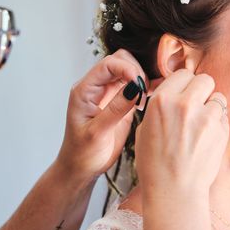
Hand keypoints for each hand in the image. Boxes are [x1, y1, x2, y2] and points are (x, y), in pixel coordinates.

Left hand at [57, 49, 145, 183]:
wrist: (80, 169)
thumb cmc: (82, 154)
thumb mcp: (98, 133)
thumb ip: (116, 109)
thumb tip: (135, 87)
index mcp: (84, 90)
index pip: (108, 64)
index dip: (128, 68)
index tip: (140, 84)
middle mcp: (95, 88)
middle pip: (119, 61)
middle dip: (136, 71)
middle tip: (144, 93)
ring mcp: (107, 93)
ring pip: (128, 71)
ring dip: (141, 79)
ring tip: (145, 99)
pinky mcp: (118, 102)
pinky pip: (133, 86)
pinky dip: (144, 88)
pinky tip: (148, 99)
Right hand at [135, 69, 228, 199]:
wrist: (174, 190)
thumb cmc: (155, 163)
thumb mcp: (144, 129)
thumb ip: (160, 106)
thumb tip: (173, 92)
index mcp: (161, 100)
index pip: (182, 74)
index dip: (184, 84)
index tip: (183, 94)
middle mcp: (184, 104)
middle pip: (204, 79)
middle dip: (201, 90)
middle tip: (196, 106)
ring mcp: (205, 117)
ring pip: (218, 96)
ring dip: (212, 106)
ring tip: (201, 125)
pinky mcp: (221, 131)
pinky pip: (224, 116)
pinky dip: (218, 123)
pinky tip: (207, 138)